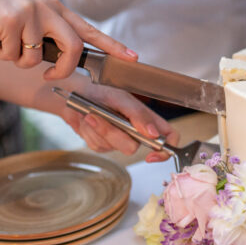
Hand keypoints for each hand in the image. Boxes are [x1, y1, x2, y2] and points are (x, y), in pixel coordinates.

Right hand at [0, 0, 136, 79]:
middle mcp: (49, 9)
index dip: (113, 45)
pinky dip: (3, 55)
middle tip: (48, 76)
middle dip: (62, 70)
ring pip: (36, 59)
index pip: (90, 29)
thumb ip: (50, 31)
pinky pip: (14, 55)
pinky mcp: (11, 20)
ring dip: (20, 61)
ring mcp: (31, 13)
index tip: (132, 57)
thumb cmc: (0, 7)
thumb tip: (64, 59)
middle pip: (73, 48)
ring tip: (8, 45)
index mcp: (57, 9)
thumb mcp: (32, 14)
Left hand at [61, 84, 179, 162]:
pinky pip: (98, 146)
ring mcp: (118, 138)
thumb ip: (139, 115)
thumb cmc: (102, 90)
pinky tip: (88, 120)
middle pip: (133, 147)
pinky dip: (89, 132)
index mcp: (147, 118)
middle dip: (113, 133)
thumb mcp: (122, 98)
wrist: (76, 94)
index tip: (152, 155)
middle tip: (100, 116)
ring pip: (112, 147)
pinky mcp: (103, 143)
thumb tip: (154, 134)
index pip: (168, 137)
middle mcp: (136, 130)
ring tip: (92, 113)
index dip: (165, 150)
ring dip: (98, 129)